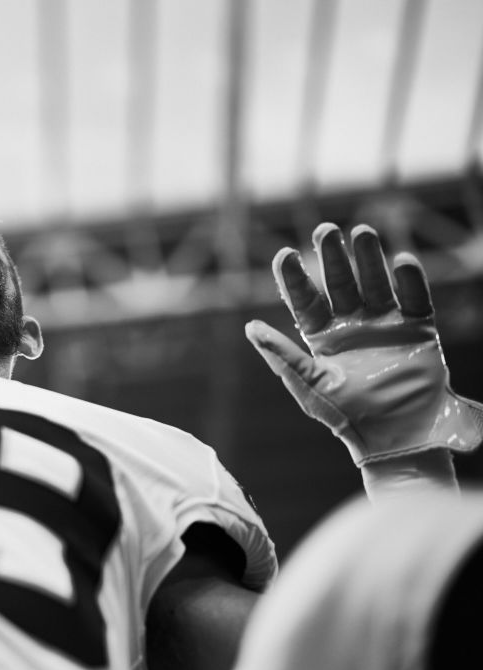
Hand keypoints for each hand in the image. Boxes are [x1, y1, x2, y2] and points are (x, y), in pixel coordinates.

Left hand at [245, 223, 482, 464]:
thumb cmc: (345, 416)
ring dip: (369, 259)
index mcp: (321, 337)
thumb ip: (282, 355)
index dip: (295, 278)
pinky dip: (409, 281)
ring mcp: (385, 326)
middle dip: (332, 257)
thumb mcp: (308, 384)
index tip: (284, 254)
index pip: (305, 300)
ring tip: (362, 232)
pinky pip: (414, 300)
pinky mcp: (418, 331)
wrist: (393, 439)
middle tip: (325, 230)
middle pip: (340, 283)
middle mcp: (352, 326)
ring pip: (375, 283)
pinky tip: (401, 260)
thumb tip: (250, 327)